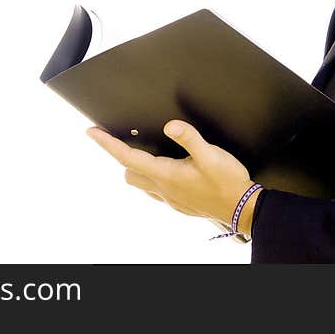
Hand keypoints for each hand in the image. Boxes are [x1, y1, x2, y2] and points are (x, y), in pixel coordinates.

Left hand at [85, 120, 255, 229]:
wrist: (242, 209)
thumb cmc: (227, 183)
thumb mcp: (210, 155)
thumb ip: (189, 138)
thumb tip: (169, 126)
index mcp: (166, 175)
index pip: (127, 158)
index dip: (107, 144)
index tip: (91, 132)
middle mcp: (163, 189)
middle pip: (129, 173)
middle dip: (121, 156)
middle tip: (120, 138)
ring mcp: (171, 198)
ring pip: (141, 183)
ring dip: (137, 167)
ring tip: (144, 151)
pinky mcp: (180, 203)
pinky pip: (156, 190)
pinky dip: (153, 177)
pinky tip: (167, 170)